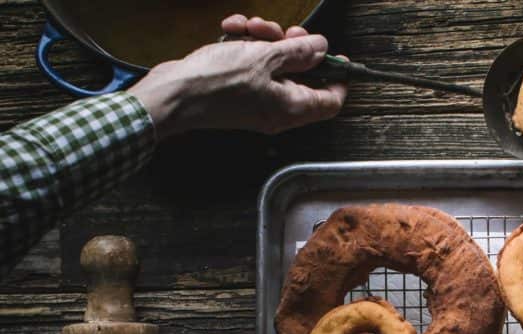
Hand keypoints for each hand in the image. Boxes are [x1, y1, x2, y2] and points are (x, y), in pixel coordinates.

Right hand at [129, 15, 345, 140]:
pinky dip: (245, 44)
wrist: (176, 94)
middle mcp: (277, 109)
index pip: (331, 102)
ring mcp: (258, 100)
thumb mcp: (265, 58)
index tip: (338, 55)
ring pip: (274, 64)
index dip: (338, 77)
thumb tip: (322, 49)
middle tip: (286, 31)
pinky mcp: (239, 90)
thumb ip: (297, 53)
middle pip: (302, 76)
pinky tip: (231, 31)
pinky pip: (252, 64)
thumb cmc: (217, 83)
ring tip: (248, 27)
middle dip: (294, 46)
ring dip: (264, 39)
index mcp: (291, 109)